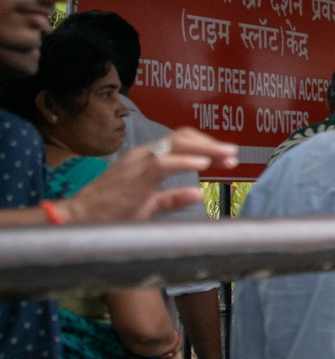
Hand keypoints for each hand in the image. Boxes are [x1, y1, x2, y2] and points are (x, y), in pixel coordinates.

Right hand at [60, 129, 238, 222]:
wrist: (77, 221)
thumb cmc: (107, 215)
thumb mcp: (147, 206)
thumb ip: (171, 199)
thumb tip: (197, 194)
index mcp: (145, 159)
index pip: (180, 143)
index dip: (206, 147)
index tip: (227, 159)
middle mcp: (142, 155)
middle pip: (182, 137)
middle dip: (211, 144)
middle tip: (233, 155)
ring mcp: (137, 163)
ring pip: (176, 144)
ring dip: (205, 149)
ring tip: (225, 156)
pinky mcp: (133, 177)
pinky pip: (163, 163)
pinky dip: (185, 161)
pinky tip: (203, 164)